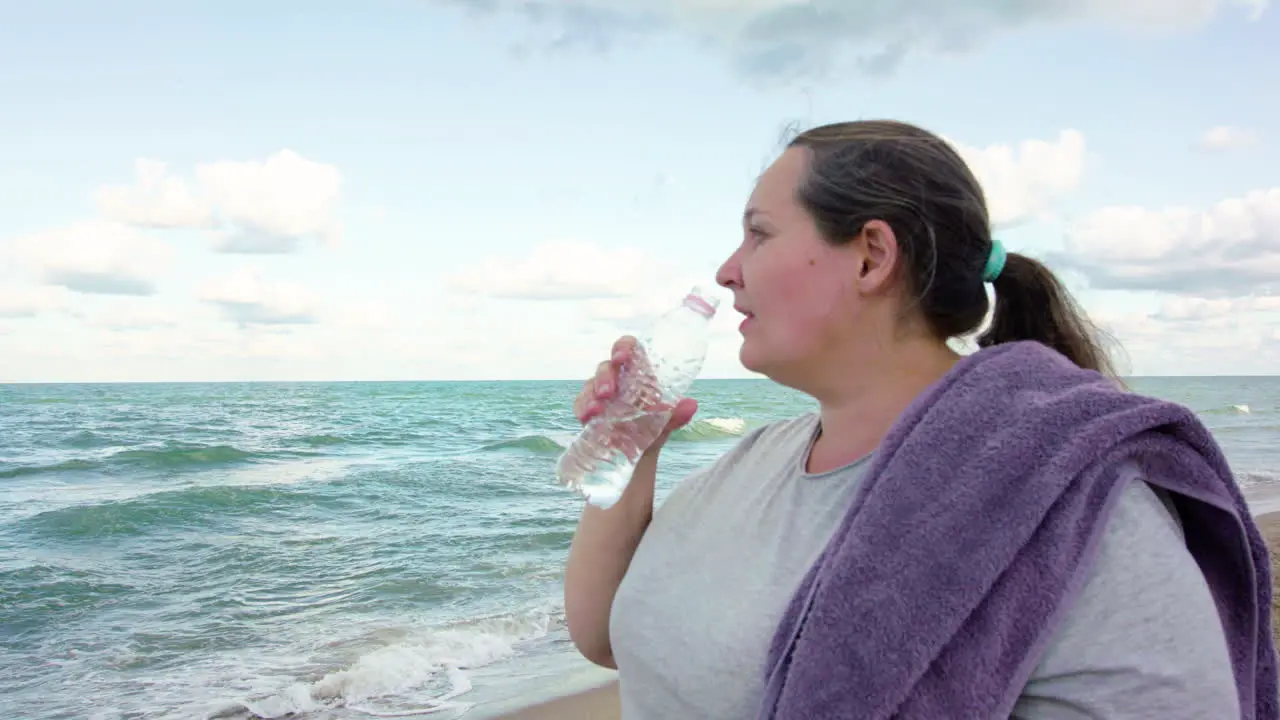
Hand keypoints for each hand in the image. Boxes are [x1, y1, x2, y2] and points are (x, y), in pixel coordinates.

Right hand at [572, 335, 697, 453]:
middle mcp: (618, 380)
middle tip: (607, 393)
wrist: (639, 457)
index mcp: (638, 374)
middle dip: (604, 377)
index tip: (622, 357)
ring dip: (590, 395)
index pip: (630, 349)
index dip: (623, 347)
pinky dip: (582, 409)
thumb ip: (677, 415)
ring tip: (596, 411)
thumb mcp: (666, 424)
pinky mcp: (589, 410)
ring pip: (590, 384)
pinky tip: (586, 418)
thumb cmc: (653, 429)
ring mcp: (600, 395)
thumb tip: (691, 405)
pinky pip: (581, 404)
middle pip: (606, 367)